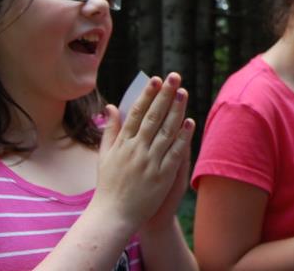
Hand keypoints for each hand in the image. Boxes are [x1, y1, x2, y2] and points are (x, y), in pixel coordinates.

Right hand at [92, 73, 194, 230]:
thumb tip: (111, 106)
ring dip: (176, 111)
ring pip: (166, 131)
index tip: (155, 79)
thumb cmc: (108, 185)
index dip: (147, 95)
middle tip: (174, 77)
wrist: (114, 216)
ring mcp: (150, 162)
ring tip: (183, 93)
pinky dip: (182, 137)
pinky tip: (189, 122)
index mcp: (122, 144)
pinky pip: (175, 152)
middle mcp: (136, 150)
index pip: (136, 114)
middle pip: (153, 117)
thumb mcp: (104, 156)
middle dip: (164, 95)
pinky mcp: (162, 175)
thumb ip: (110, 130)